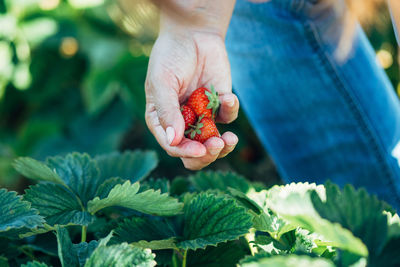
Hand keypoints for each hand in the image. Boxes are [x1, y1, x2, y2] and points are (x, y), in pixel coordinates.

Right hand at [145, 30, 238, 169]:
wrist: (193, 33)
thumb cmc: (170, 56)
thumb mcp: (162, 83)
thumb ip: (167, 112)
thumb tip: (173, 141)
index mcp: (163, 121)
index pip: (174, 146)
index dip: (186, 152)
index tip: (200, 149)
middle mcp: (182, 122)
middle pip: (195, 152)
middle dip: (207, 154)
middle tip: (216, 145)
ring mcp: (202, 115)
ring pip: (214, 142)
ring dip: (223, 145)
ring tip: (229, 139)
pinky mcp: (218, 104)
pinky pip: (227, 116)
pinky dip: (230, 109)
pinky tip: (229, 97)